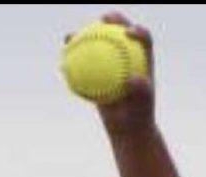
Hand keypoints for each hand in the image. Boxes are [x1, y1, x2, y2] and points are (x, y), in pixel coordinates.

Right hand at [80, 11, 154, 134]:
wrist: (127, 127)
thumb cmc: (138, 116)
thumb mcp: (142, 105)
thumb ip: (142, 91)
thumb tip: (132, 78)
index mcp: (143, 58)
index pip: (143, 38)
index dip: (137, 29)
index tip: (128, 32)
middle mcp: (128, 56)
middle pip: (119, 31)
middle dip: (112, 19)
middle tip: (102, 20)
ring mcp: (111, 62)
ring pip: (97, 44)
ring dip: (83, 35)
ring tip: (71, 36)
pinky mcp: (97, 72)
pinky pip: (84, 63)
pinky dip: (73, 61)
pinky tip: (62, 60)